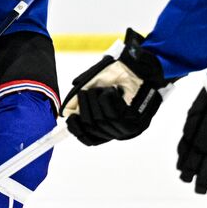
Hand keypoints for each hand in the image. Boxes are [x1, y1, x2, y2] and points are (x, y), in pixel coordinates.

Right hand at [62, 28, 168, 144]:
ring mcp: (128, 128)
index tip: (69, 117)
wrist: (140, 67)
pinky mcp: (137, 122)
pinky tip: (114, 90)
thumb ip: (79, 100)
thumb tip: (66, 114)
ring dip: (96, 99)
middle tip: (87, 91)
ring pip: (101, 120)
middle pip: (91, 127)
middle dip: (85, 106)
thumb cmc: (118, 75)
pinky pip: (114, 114)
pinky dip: (109, 98)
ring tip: (103, 88)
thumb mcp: (93, 86)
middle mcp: (117, 131)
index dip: (77, 130)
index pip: (89, 139)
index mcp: (107, 127)